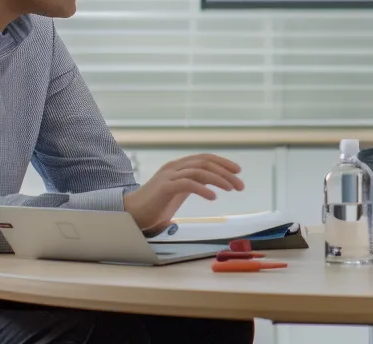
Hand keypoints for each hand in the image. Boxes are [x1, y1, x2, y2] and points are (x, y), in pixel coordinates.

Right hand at [124, 153, 244, 231]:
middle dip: (225, 172)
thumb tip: (214, 181)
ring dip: (218, 179)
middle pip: (205, 163)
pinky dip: (202, 189)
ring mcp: (168, 176)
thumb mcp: (180, 190)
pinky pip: (187, 184)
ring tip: (230, 189)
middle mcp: (174, 167)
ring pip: (198, 171)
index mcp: (179, 166)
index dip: (223, 162)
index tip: (237, 171)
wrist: (132, 213)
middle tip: (240, 185)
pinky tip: (213, 197)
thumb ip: (194, 183)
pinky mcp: (164, 188)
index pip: (205, 158)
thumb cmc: (157, 204)